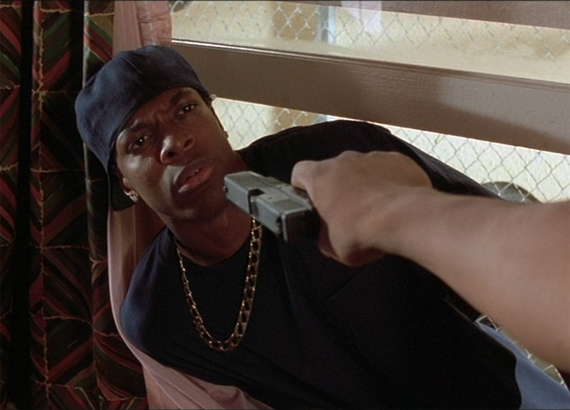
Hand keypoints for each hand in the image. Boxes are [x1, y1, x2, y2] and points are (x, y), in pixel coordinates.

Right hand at [292, 151, 431, 265]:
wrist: (405, 219)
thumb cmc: (364, 232)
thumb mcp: (333, 246)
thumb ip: (324, 236)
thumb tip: (327, 236)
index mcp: (321, 177)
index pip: (300, 172)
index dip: (303, 186)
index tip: (311, 199)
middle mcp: (344, 160)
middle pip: (334, 170)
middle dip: (338, 187)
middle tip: (347, 212)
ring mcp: (373, 157)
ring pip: (363, 168)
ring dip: (365, 183)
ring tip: (376, 208)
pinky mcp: (398, 159)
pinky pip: (389, 168)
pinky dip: (389, 181)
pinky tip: (395, 202)